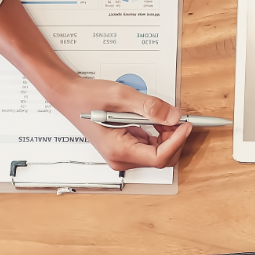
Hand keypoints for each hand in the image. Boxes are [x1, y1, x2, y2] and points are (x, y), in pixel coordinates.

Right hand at [57, 76, 193, 171]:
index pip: (159, 157)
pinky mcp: (124, 149)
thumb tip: (173, 116)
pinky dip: (157, 134)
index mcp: (119, 150)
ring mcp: (122, 155)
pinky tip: (155, 119)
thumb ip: (150, 107)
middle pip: (160, 158)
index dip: (177, 142)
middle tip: (178, 118)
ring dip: (166, 136)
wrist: (69, 96)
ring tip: (165, 115)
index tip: (185, 125)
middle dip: (174, 139)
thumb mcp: (122, 96)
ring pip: (156, 153)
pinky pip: (149, 146)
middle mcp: (120, 158)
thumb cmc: (87, 97)